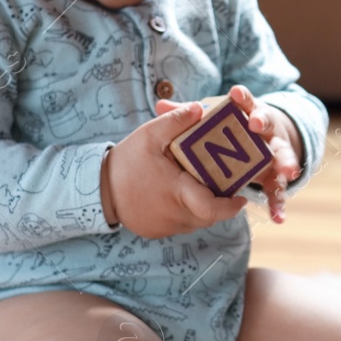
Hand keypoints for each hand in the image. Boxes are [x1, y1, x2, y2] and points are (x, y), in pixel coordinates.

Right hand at [100, 102, 248, 237]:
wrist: (98, 189)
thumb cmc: (126, 161)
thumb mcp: (149, 135)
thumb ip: (176, 121)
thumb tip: (200, 108)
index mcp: (177, 192)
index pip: (212, 208)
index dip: (231, 206)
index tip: (242, 197)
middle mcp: (175, 215)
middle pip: (209, 214)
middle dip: (219, 201)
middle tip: (222, 183)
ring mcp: (166, 227)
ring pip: (196, 221)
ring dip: (203, 207)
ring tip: (200, 186)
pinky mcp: (157, 232)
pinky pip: (181, 224)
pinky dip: (186, 212)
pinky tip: (180, 195)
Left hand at [158, 85, 302, 222]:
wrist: (259, 141)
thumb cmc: (231, 128)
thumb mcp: (212, 120)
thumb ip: (188, 113)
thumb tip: (160, 104)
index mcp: (248, 113)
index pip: (246, 101)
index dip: (241, 96)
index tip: (234, 93)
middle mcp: (264, 131)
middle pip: (267, 125)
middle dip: (263, 123)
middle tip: (256, 124)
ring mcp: (273, 153)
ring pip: (281, 156)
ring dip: (286, 162)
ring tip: (287, 172)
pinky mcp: (276, 175)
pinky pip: (278, 190)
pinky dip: (278, 203)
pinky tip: (277, 216)